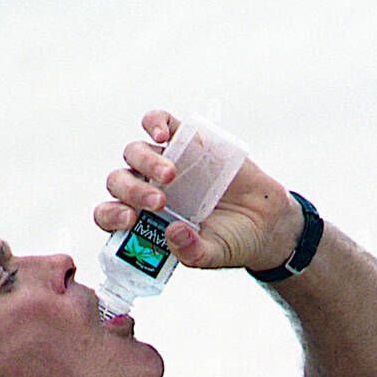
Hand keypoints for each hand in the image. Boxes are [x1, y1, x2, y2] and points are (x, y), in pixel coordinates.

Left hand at [93, 108, 304, 272]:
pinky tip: (163, 135)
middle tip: (159, 202)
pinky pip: (159, 121)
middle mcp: (148, 190)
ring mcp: (166, 163)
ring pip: (135, 153)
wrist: (266, 221)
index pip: (110, 214)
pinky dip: (155, 123)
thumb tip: (172, 233)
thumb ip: (192, 252)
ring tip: (171, 175)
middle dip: (131, 190)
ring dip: (146, 162)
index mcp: (145, 221)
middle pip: (119, 181)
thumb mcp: (214, 255)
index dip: (110, 215)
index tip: (130, 220)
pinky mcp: (187, 140)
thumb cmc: (232, 241)